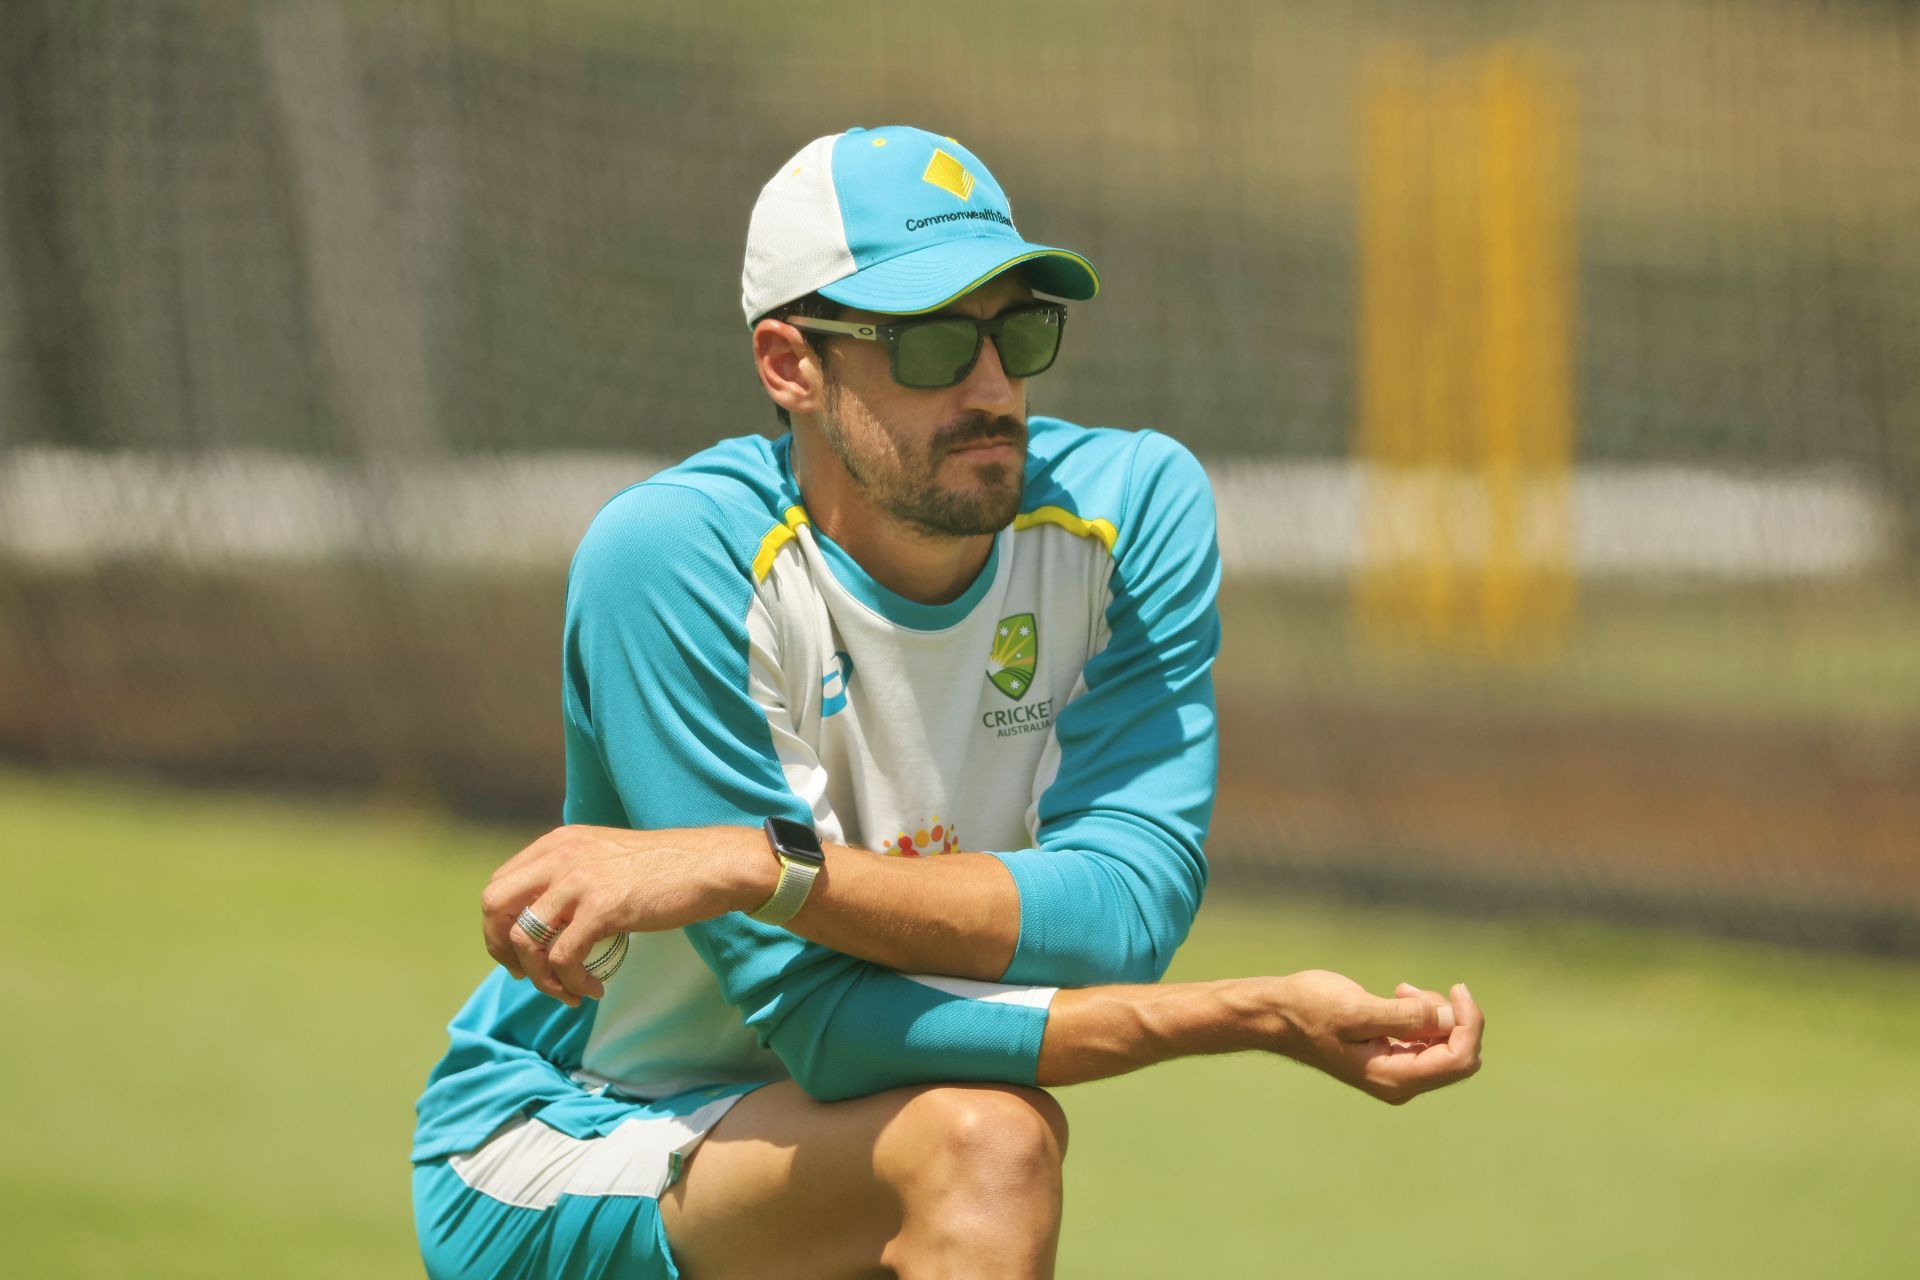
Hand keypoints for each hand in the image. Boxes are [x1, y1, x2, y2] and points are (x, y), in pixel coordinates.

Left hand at [479, 824, 763, 1005]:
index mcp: (559, 843)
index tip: (518, 954)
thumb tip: (544, 921)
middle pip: (495, 906)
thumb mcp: (605, 858)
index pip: (500, 884)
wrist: (711, 866)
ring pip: (525, 939)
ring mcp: (579, 881)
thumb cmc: (666, 869)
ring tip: (569, 991)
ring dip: (541, 977)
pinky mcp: (602, 908)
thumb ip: (571, 877)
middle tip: (527, 976)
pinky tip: (593, 990)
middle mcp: (561, 856)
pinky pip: (563, 958)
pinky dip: (571, 983)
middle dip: (501, 949)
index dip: (498, 926)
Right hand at [1274, 970, 1483, 1104]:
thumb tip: (1448, 1015)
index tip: (1457, 989)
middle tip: (1413, 989)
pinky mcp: (1393, 1056)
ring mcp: (1398, 1071)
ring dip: (1435, 1012)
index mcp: (1394, 1078)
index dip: (1469, 1024)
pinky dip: (1424, 1014)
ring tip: (1400, 990)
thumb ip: (1404, 1016)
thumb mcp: (1355, 1009)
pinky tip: (1398, 995)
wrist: (1278, 1015)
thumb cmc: (1309, 1010)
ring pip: (1447, 1045)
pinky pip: (1430, 1040)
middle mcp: (1401, 1082)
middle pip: (1459, 1055)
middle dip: (1452, 1018)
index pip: (1458, 1060)